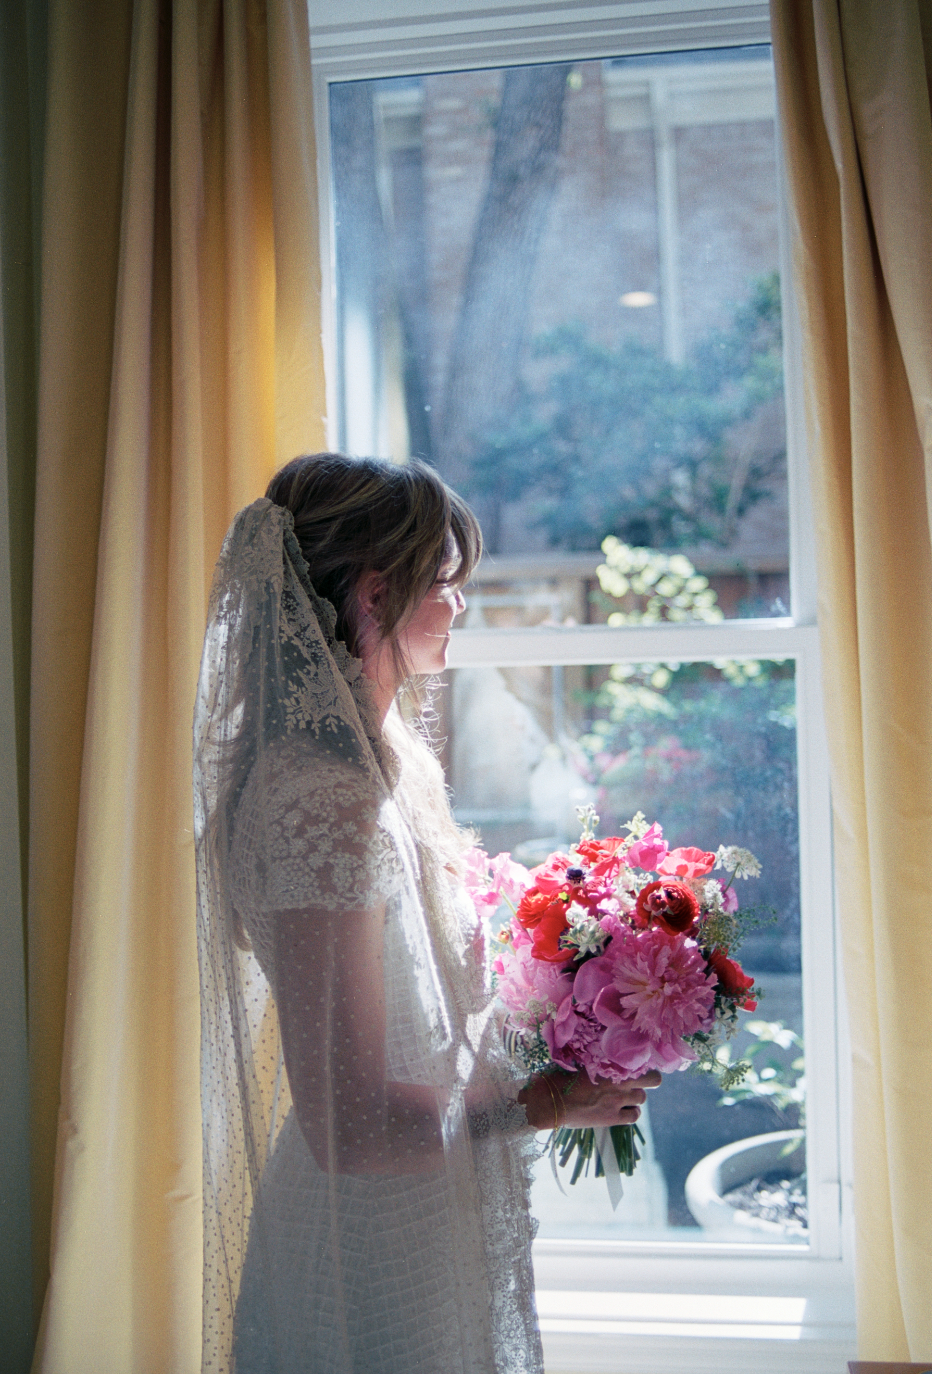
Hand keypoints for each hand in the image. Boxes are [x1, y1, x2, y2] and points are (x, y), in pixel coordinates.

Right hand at [520, 1070, 661, 1130]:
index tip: (639, 1062)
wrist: (551, 1102)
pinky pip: (634, 1116)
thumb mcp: (578, 1061)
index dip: (643, 1061)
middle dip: (649, 1079)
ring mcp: (618, 1101)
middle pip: (653, 1080)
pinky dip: (631, 1112)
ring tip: (623, 1095)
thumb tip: (600, 1052)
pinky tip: (621, 1109)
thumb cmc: (560, 1076)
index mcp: (610, 1063)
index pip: (641, 1059)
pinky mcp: (612, 1118)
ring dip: (635, 1096)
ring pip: (642, 1098)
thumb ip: (595, 1058)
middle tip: (639, 1080)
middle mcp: (619, 1081)